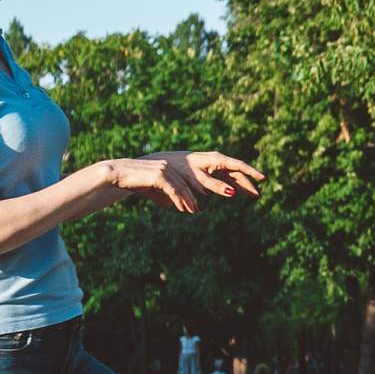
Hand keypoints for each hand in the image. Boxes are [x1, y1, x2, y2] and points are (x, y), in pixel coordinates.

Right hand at [104, 151, 263, 213]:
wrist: (117, 174)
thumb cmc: (140, 183)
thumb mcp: (161, 192)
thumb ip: (177, 198)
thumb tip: (188, 208)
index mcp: (188, 167)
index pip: (219, 170)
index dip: (238, 177)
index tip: (257, 184)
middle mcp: (183, 164)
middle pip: (215, 172)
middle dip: (237, 181)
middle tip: (255, 192)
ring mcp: (172, 169)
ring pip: (195, 185)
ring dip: (208, 193)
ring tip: (224, 197)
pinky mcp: (159, 176)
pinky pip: (175, 191)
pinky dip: (182, 200)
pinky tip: (190, 209)